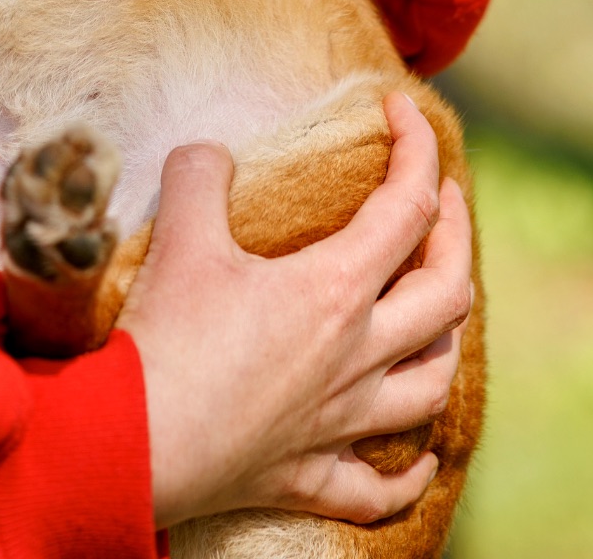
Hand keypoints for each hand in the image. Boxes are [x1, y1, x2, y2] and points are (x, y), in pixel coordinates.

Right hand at [121, 93, 473, 527]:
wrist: (137, 443)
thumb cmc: (168, 339)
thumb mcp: (181, 235)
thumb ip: (200, 175)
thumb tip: (211, 153)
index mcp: (336, 290)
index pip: (407, 206)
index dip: (417, 147)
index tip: (402, 108)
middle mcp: (358, 356)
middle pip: (447, 294)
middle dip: (455, 236)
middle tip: (440, 201)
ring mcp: (341, 421)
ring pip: (432, 383)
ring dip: (446, 340)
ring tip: (437, 313)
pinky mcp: (310, 475)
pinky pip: (381, 485)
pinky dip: (410, 472)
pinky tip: (423, 458)